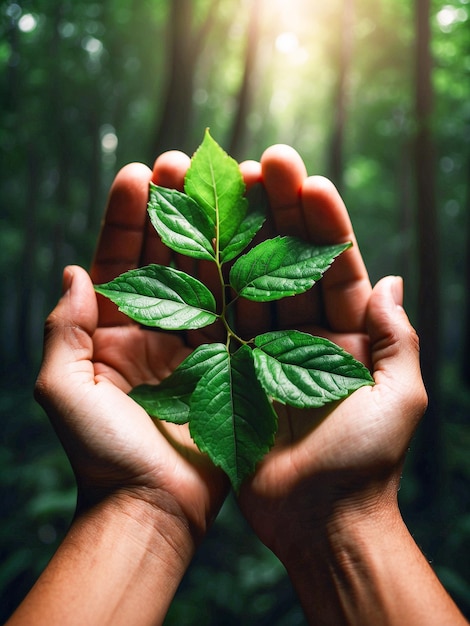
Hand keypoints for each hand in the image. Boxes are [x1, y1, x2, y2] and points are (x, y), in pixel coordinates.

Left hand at [36, 156, 227, 543]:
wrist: (154, 509)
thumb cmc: (103, 456)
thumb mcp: (64, 391)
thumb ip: (63, 330)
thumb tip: (73, 270)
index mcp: (112, 330)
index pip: (119, 259)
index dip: (127, 215)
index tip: (140, 171)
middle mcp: (156, 328)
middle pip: (165, 256)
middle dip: (173, 208)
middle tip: (185, 163)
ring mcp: (196, 342)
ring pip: (206, 274)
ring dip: (214, 230)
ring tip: (226, 184)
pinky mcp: (231, 362)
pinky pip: (238, 310)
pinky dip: (246, 274)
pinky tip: (256, 237)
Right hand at [234, 147, 426, 559]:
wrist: (318, 523)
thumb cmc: (365, 466)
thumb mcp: (399, 397)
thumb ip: (398, 338)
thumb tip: (392, 281)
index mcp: (347, 338)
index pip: (334, 266)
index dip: (322, 223)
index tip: (306, 180)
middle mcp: (303, 338)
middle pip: (288, 264)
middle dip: (278, 214)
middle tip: (263, 163)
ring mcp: (261, 353)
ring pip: (248, 284)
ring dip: (237, 237)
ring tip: (222, 187)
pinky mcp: (227, 372)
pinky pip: (215, 322)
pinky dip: (205, 285)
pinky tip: (193, 243)